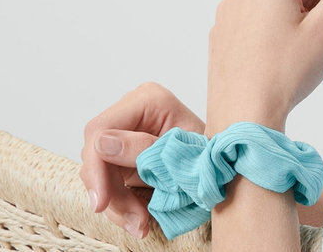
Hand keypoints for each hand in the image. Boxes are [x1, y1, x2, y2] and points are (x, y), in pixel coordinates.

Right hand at [80, 82, 204, 238]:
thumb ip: (144, 149)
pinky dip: (121, 204)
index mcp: (149, 100)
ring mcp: (128, 132)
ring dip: (117, 203)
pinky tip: (139, 218)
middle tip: (135, 220)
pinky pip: (110, 181)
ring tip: (141, 223)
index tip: (102, 202)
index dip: (96, 167)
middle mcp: (134, 111)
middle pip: (96, 154)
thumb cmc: (215, 155)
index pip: (101, 129)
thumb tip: (101, 144)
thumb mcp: (184, 155)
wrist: (227, 165)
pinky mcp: (127, 153)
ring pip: (100, 172)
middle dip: (111, 192)